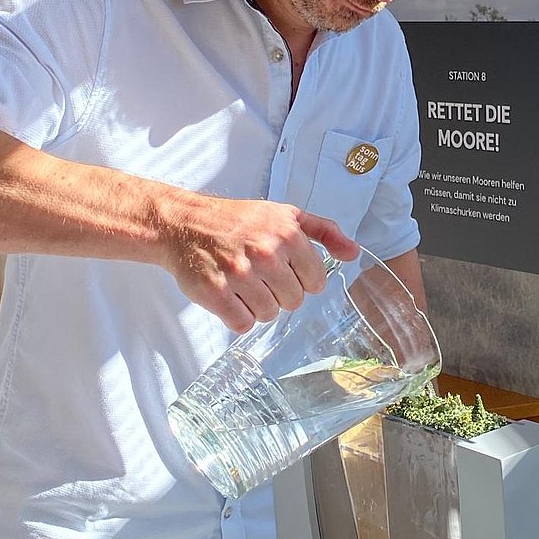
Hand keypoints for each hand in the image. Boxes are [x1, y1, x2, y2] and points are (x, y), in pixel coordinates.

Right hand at [159, 192, 358, 331]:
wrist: (185, 223)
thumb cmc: (236, 220)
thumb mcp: (285, 214)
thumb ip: (324, 232)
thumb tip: (354, 253)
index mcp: (288, 233)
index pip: (317, 282)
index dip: (301, 279)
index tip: (283, 269)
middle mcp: (266, 253)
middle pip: (293, 301)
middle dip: (278, 293)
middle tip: (259, 276)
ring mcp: (239, 274)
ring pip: (268, 314)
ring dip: (257, 305)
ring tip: (243, 284)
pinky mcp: (215, 293)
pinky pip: (242, 323)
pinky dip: (237, 316)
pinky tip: (230, 296)